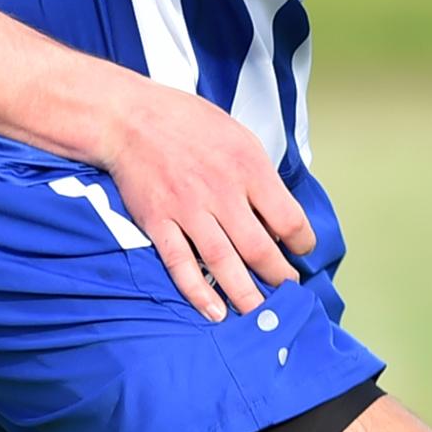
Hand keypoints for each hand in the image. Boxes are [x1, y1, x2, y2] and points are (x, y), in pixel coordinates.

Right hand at [100, 78, 316, 320]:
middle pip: (260, 249)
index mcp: (247, 166)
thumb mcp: (237, 135)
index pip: (289, 218)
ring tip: (260, 313)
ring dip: (246, 295)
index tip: (302, 249)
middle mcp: (221, 191)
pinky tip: (215, 311)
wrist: (128, 118)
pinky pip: (181, 265)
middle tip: (287, 289)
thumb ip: (258, 174)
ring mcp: (188, 210)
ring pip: (224, 264)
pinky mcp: (158, 222)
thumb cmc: (185, 122)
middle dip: (279, 276)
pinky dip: (199, 292)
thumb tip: (275, 214)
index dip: (302, 242)